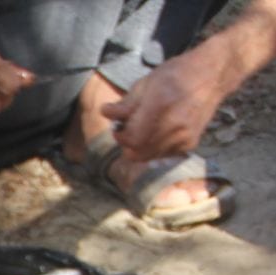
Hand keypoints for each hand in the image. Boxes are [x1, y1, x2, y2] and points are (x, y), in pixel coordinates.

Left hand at [102, 50, 227, 160]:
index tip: (119, 125)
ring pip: (148, 156)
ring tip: (144, 127)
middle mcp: (175, 125)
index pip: (131, 138)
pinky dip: (154, 146)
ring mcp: (185, 136)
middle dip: (127, 143)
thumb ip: (126, 103)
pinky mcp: (191, 143)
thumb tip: (105, 113)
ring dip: (139, 146)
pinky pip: (162, 154)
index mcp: (160, 106)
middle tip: (129, 128)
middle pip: (137, 152)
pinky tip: (159, 130)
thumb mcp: (147, 82)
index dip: (120, 135)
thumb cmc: (177, 74)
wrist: (213, 74)